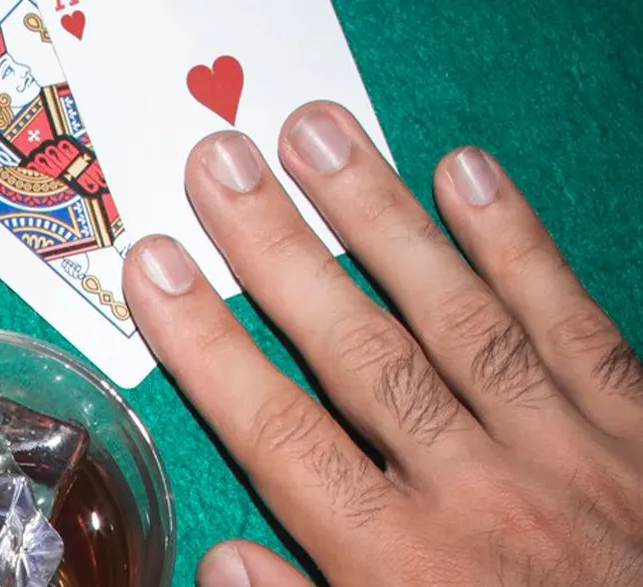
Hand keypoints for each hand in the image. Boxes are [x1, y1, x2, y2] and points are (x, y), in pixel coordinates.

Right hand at [123, 101, 642, 584]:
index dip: (210, 347)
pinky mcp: (639, 426)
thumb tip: (219, 562)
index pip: (282, 438)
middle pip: (360, 352)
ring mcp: (567, 449)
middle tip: (218, 162)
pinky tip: (466, 173)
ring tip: (315, 133)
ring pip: (456, 314)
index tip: (155, 266)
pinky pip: (574, 322)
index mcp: (405, 567)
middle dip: (280, 251)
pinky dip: (520, 245)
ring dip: (380, 216)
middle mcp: (478, 493)